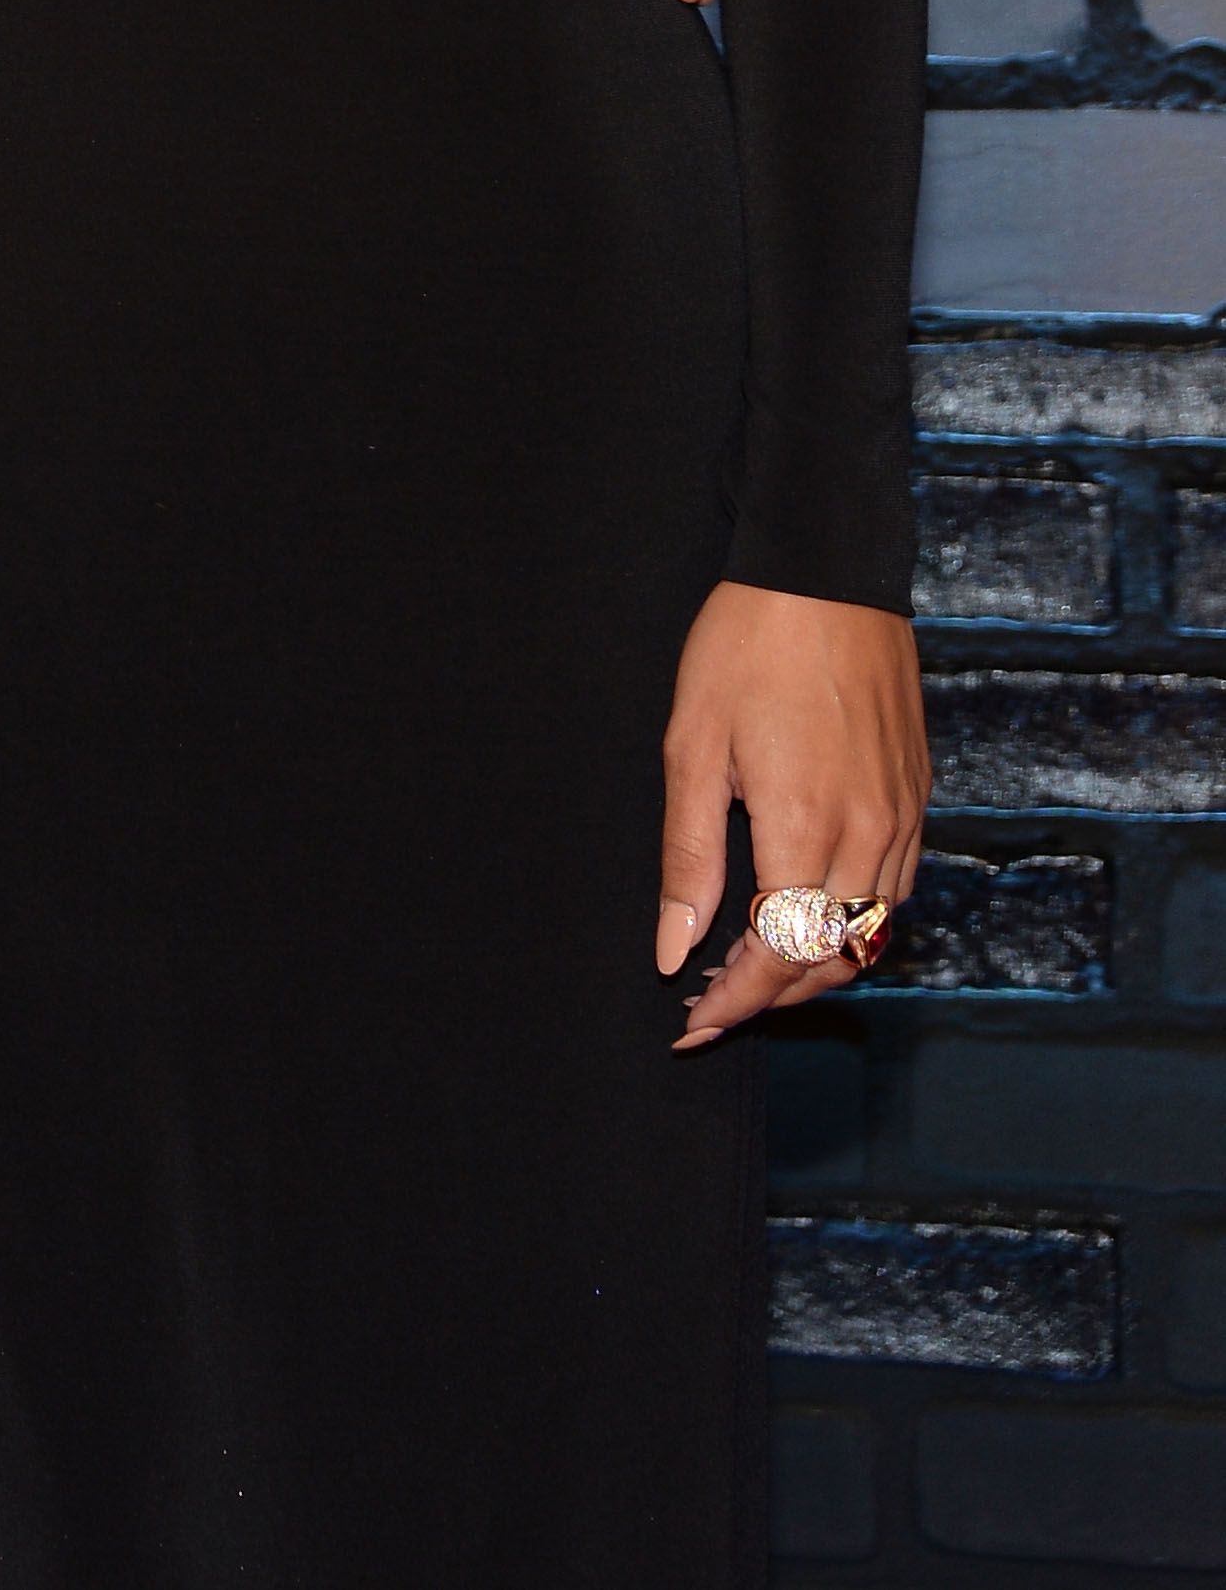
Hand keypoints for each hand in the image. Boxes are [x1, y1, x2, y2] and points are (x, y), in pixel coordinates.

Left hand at [660, 582, 928, 1043]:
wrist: (825, 569)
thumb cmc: (746, 644)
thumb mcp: (692, 745)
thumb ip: (687, 857)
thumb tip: (674, 951)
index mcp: (805, 825)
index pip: (780, 957)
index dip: (737, 1003)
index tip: (693, 1023)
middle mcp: (869, 834)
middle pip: (832, 961)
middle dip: (772, 997)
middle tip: (711, 1000)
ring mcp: (903, 817)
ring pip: (869, 934)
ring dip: (813, 964)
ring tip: (748, 963)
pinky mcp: (918, 796)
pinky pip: (893, 890)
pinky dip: (849, 921)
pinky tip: (803, 906)